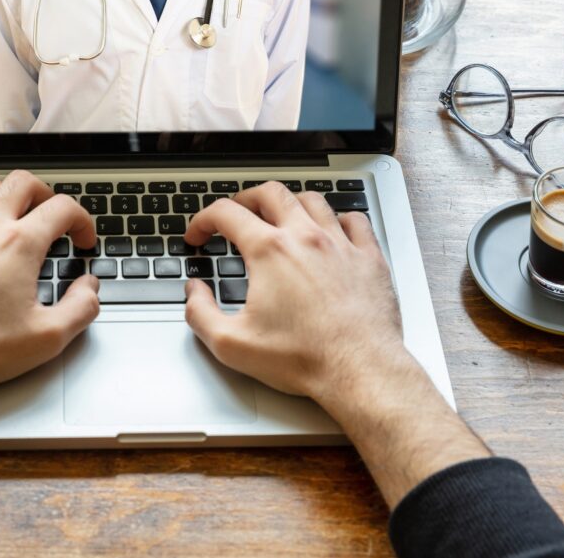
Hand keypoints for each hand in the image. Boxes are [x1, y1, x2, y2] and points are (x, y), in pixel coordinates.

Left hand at [0, 170, 99, 459]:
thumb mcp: (46, 338)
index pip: (62, 208)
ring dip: (4, 192)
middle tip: (52, 215)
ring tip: (13, 211)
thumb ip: (80, 309)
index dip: (83, 220)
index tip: (83, 240)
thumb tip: (90, 288)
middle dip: (46, 194)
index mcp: (19, 245)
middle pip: (22, 183)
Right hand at [183, 182, 401, 407]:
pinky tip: (331, 231)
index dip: (203, 220)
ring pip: (312, 199)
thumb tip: (195, 292)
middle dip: (244, 199)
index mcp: (269, 252)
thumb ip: (200, 313)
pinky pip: (355, 220)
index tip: (199, 235)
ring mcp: (340, 244)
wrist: (360, 371)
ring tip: (279, 217)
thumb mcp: (231, 344)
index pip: (226, 213)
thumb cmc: (304, 358)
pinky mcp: (369, 258)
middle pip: (270, 193)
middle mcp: (305, 237)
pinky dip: (338, 218)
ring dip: (289, 203)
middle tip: (235, 215)